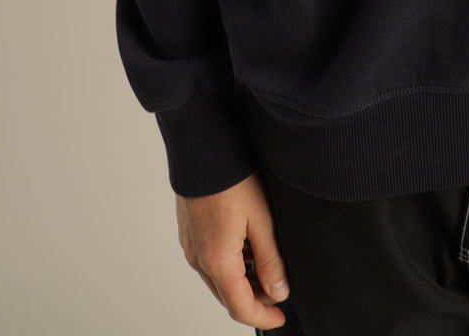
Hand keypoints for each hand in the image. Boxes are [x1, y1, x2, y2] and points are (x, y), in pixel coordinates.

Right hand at [175, 171, 290, 328]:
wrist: (202, 149)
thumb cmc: (231, 178)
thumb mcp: (261, 220)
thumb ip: (270, 260)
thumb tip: (279, 291)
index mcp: (217, 261)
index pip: (240, 307)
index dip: (263, 318)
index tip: (279, 317)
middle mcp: (198, 259)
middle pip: (228, 296)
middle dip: (255, 299)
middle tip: (278, 288)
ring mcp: (191, 246)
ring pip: (218, 279)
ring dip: (242, 281)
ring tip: (265, 262)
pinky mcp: (189, 234)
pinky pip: (209, 261)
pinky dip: (229, 264)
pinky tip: (246, 246)